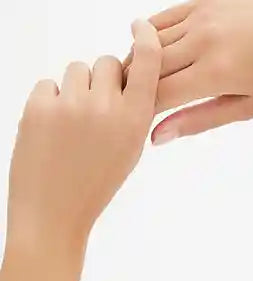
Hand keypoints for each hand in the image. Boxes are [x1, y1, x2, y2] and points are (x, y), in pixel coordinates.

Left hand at [6, 20, 161, 250]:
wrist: (53, 213)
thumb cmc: (92, 187)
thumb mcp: (127, 153)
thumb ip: (131, 114)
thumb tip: (125, 78)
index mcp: (135, 122)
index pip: (148, 64)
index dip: (146, 40)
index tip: (142, 29)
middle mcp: (106, 108)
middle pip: (106, 63)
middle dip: (101, 80)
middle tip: (94, 112)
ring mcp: (71, 104)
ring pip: (76, 70)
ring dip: (74, 90)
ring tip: (71, 127)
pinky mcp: (40, 105)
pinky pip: (48, 84)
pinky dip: (49, 102)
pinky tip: (51, 132)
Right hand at [120, 1, 252, 143]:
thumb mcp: (246, 107)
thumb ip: (199, 121)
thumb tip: (158, 137)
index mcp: (215, 72)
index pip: (159, 94)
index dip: (141, 111)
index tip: (134, 124)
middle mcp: (203, 40)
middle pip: (148, 67)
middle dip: (133, 87)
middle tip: (125, 104)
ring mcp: (202, 16)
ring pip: (151, 41)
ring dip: (137, 62)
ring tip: (133, 83)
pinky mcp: (203, 0)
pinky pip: (164, 18)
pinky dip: (149, 35)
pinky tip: (146, 50)